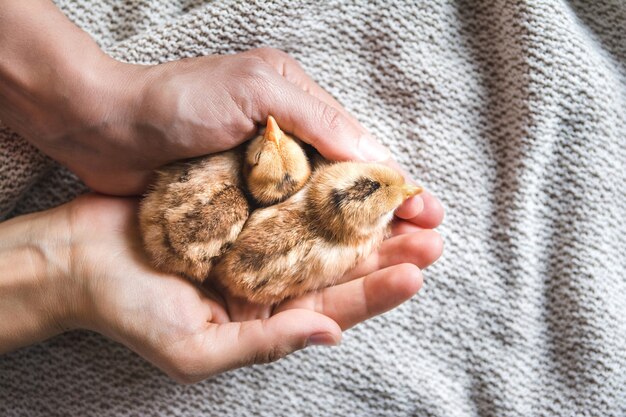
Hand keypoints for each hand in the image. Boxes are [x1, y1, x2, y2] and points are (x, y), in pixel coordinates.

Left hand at [0, 2, 443, 227]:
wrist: (105, 127)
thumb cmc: (178, 101)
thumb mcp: (257, 89)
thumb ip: (319, 119)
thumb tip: (376, 156)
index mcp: (301, 115)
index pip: (361, 155)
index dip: (395, 185)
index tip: (428, 214)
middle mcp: (288, 151)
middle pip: (349, 192)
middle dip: (389, 218)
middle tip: (428, 247)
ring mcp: (263, 185)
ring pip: (320, 218)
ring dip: (358, 241)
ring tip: (397, 266)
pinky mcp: (238, 212)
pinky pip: (283, 235)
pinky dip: (309, 252)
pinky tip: (334, 273)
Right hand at [61, 194, 441, 381]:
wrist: (75, 259)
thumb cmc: (128, 313)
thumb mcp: (196, 348)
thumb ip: (266, 343)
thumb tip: (329, 337)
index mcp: (263, 317)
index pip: (332, 308)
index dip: (375, 292)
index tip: (415, 272)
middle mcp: (267, 279)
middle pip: (338, 267)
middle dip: (386, 251)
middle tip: (430, 233)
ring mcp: (254, 239)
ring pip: (321, 230)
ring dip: (362, 217)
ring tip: (406, 205)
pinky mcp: (238, 205)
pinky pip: (286, 197)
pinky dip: (317, 189)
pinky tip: (348, 177)